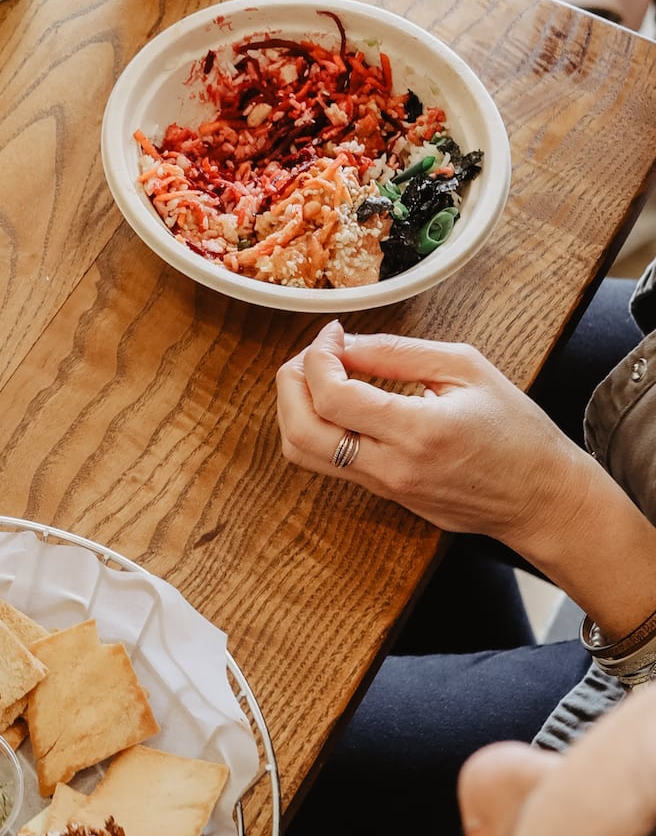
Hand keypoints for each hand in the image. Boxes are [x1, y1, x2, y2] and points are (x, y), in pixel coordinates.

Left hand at [275, 321, 589, 553]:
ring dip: (297, 408)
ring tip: (323, 376)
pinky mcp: (386, 498)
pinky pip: (331, 463)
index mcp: (419, 431)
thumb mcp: (466, 369)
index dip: (318, 357)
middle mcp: (393, 468)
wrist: (543, 500)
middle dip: (291, 382)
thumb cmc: (517, 432)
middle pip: (299, 431)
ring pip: (304, 454)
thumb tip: (345, 344)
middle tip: (314, 354)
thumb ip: (398, 352)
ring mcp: (386, 488)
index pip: (332, 397)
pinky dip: (320, 427)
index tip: (332, 335)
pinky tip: (344, 402)